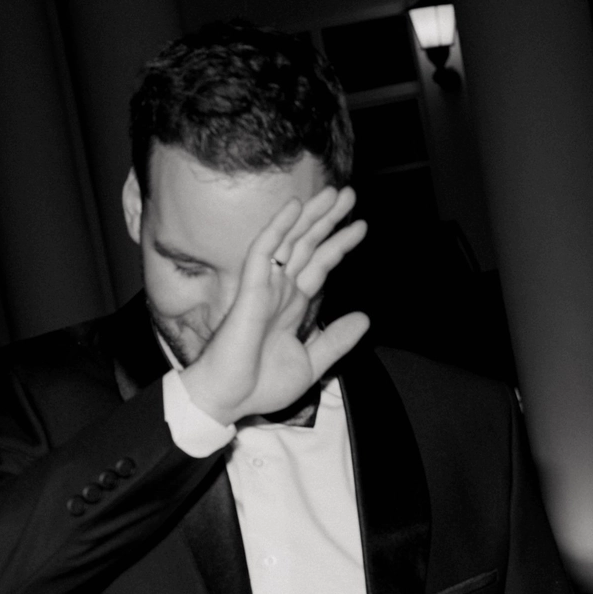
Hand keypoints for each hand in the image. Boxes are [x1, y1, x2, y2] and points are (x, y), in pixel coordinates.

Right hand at [182, 185, 368, 423]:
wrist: (228, 400)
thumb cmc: (260, 385)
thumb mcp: (311, 363)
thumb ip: (336, 340)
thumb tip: (364, 318)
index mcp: (292, 305)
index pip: (319, 265)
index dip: (339, 245)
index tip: (361, 226)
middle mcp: (279, 291)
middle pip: (307, 245)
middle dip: (328, 220)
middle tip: (350, 194)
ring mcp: (264, 288)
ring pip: (290, 241)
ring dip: (311, 216)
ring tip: (335, 193)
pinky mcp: (249, 291)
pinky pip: (263, 252)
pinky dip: (277, 228)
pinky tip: (294, 207)